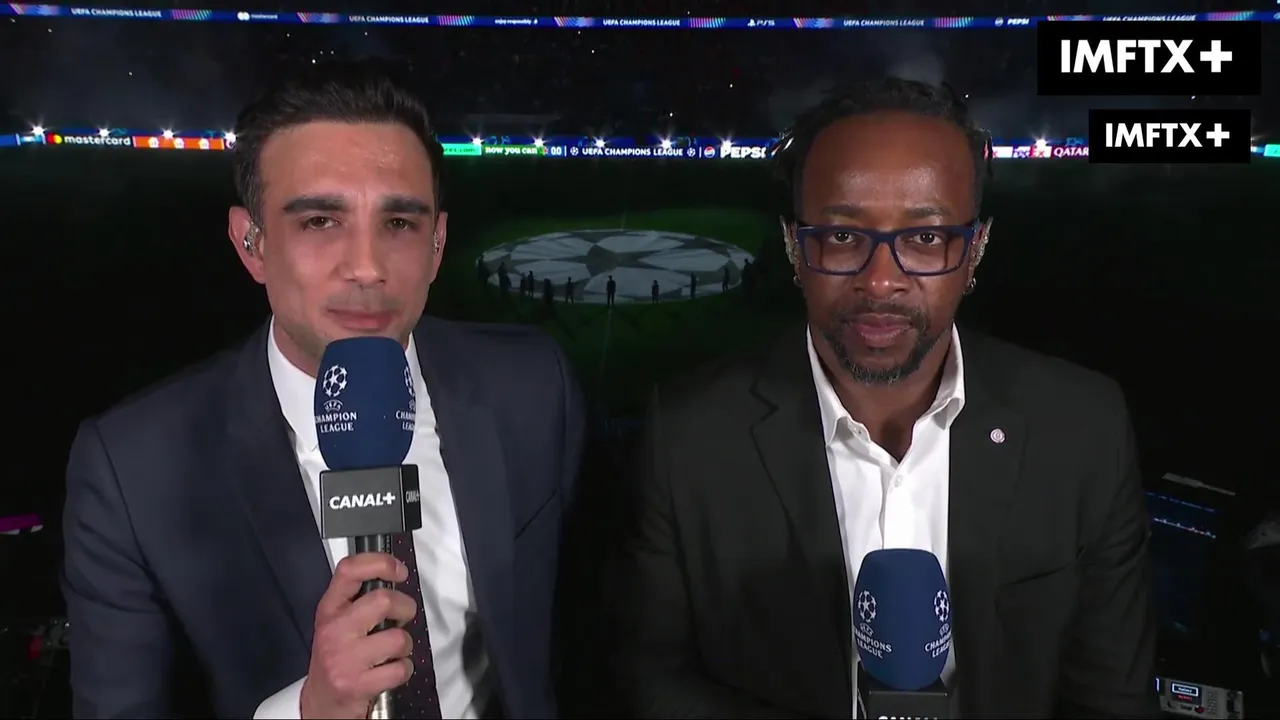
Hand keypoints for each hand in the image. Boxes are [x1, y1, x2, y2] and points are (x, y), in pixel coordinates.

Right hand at [300, 553, 417, 719]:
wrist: (321, 701)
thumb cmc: (336, 657)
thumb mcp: (337, 622)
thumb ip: (357, 598)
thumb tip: (392, 574)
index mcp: (330, 608)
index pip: (349, 570)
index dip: (380, 563)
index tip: (399, 570)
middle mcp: (334, 629)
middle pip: (383, 600)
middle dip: (405, 607)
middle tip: (403, 616)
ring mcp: (344, 657)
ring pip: (397, 637)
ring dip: (405, 644)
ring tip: (394, 650)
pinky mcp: (356, 683)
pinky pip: (400, 668)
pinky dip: (404, 669)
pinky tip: (392, 670)